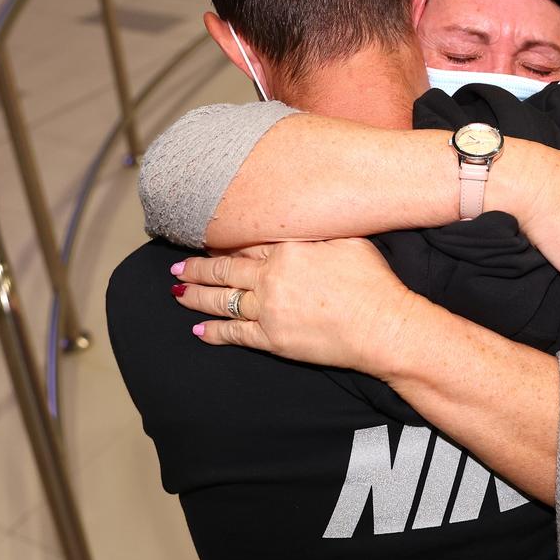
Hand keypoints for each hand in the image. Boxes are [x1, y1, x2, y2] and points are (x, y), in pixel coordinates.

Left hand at [170, 239, 413, 374]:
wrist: (382, 326)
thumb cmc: (373, 282)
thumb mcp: (348, 239)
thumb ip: (319, 228)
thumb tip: (304, 218)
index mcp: (287, 248)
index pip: (245, 242)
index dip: (223, 242)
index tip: (207, 239)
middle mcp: (270, 277)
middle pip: (224, 270)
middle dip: (197, 268)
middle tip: (177, 267)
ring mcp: (268, 310)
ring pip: (222, 300)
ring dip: (196, 296)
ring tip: (177, 292)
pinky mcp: (272, 340)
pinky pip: (235, 334)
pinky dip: (214, 332)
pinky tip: (199, 330)